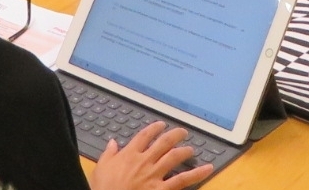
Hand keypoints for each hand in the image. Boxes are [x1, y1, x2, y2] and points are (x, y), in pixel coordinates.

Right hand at [89, 122, 208, 189]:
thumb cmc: (104, 187)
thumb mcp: (100, 167)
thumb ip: (109, 153)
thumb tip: (112, 142)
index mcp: (129, 154)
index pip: (144, 136)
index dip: (154, 128)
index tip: (161, 125)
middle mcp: (145, 160)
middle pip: (163, 143)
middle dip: (174, 135)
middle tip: (182, 132)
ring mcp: (155, 174)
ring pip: (174, 157)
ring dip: (184, 151)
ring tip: (191, 149)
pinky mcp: (162, 189)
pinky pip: (182, 179)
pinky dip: (196, 174)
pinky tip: (207, 169)